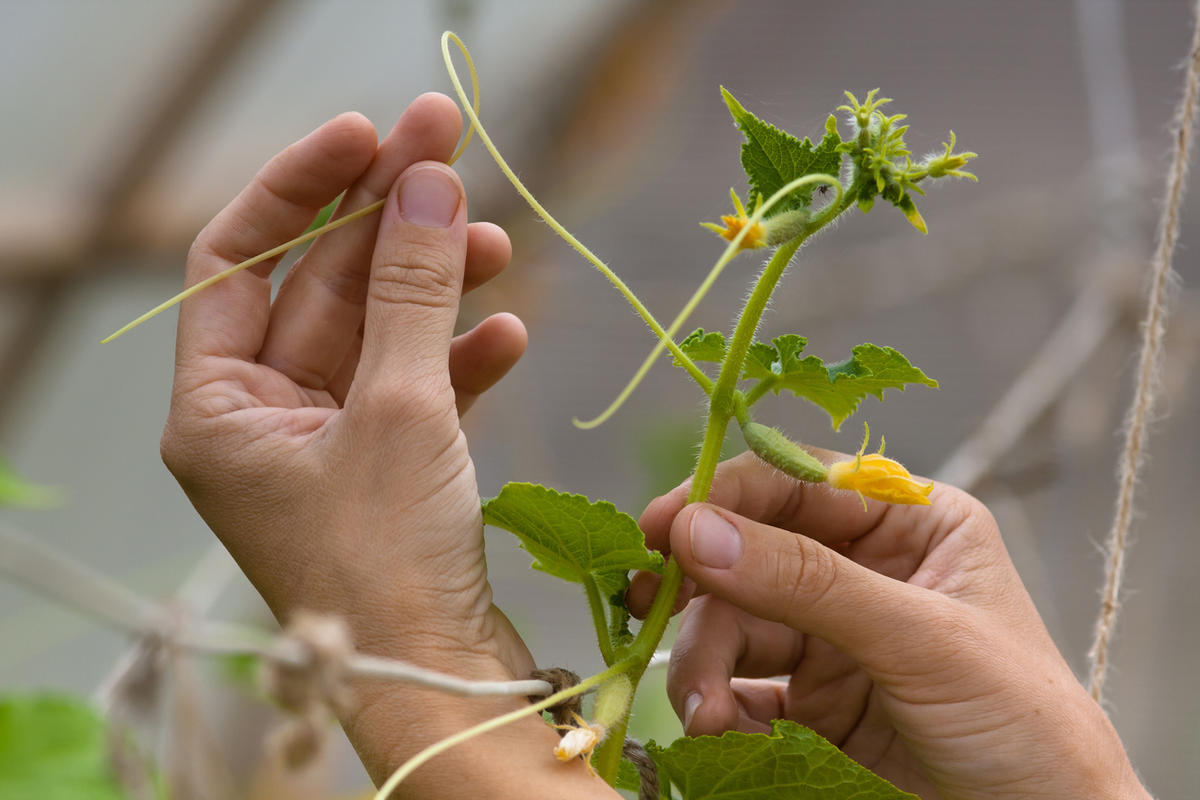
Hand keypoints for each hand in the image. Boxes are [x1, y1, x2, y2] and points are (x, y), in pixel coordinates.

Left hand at [161, 96, 614, 796]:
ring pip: (379, 332)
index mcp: (219, 408)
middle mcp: (263, 421)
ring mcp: (328, 443)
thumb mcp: (399, 410)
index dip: (299, 187)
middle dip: (388, 223)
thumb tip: (427, 182)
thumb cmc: (388, 566)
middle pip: (321, 288)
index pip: (237, 260)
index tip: (367, 136)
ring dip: (436, 285)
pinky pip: (418, 388)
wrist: (440, 684)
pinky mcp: (388, 467)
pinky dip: (462, 358)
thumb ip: (410, 290)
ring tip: (496, 243)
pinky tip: (508, 333)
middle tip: (451, 149)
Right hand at [628, 451, 1149, 799]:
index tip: (662, 524)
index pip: (800, 486)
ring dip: (704, 665)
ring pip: (733, 628)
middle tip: (651, 611)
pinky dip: (719, 711)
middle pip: (750, 558)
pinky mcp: (812, 707)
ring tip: (706, 713)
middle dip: (704, 593)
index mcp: (908, 527)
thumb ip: (808, 582)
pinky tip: (723, 734)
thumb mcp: (921, 639)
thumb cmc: (1025, 723)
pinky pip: (740, 692)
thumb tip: (699, 531)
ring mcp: (833, 641)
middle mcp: (863, 574)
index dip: (726, 495)